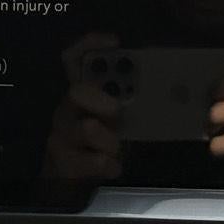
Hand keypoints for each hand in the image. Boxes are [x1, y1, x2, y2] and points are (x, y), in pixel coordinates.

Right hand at [42, 32, 122, 180]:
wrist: (69, 182)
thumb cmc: (97, 145)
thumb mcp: (114, 120)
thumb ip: (127, 102)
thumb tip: (162, 87)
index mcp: (80, 93)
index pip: (72, 58)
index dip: (89, 45)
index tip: (114, 41)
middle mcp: (66, 109)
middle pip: (77, 91)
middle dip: (103, 99)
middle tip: (117, 110)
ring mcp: (61, 135)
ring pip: (87, 127)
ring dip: (110, 140)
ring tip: (116, 149)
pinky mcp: (62, 161)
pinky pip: (93, 160)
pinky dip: (109, 164)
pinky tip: (112, 167)